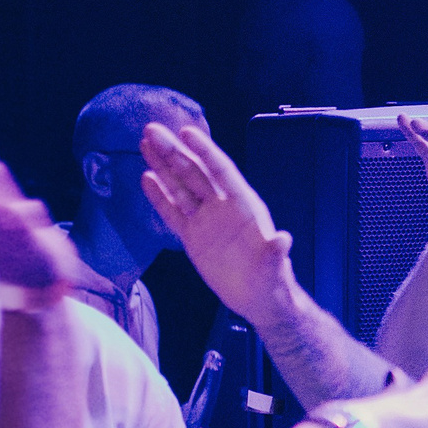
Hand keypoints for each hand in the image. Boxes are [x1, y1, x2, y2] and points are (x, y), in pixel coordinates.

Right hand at [140, 123, 297, 325]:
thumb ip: (275, 253)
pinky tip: (146, 179)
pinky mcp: (192, 237)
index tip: (185, 132)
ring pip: (180, 187)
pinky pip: (173, 213)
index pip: (221, 171)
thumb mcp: (274, 267)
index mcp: (243, 205)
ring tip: (144, 144)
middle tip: (151, 130)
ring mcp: (205, 220)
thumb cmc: (271, 280)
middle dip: (173, 151)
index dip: (204, 151)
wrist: (258, 298)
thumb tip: (283, 240)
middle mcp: (222, 207)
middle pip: (194, 173)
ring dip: (163, 166)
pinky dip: (159, 197)